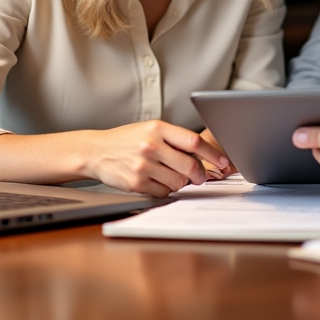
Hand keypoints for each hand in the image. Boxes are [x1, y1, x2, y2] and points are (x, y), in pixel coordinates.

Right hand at [80, 121, 229, 196]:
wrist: (96, 151)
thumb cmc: (127, 140)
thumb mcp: (150, 129)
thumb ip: (174, 139)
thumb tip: (202, 155)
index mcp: (158, 128)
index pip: (194, 141)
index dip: (212, 153)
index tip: (223, 161)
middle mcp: (151, 146)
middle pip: (190, 165)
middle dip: (200, 174)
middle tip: (201, 176)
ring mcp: (143, 166)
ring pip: (178, 181)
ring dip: (181, 182)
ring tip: (171, 175)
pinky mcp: (136, 183)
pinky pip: (163, 192)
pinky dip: (165, 189)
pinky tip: (156, 180)